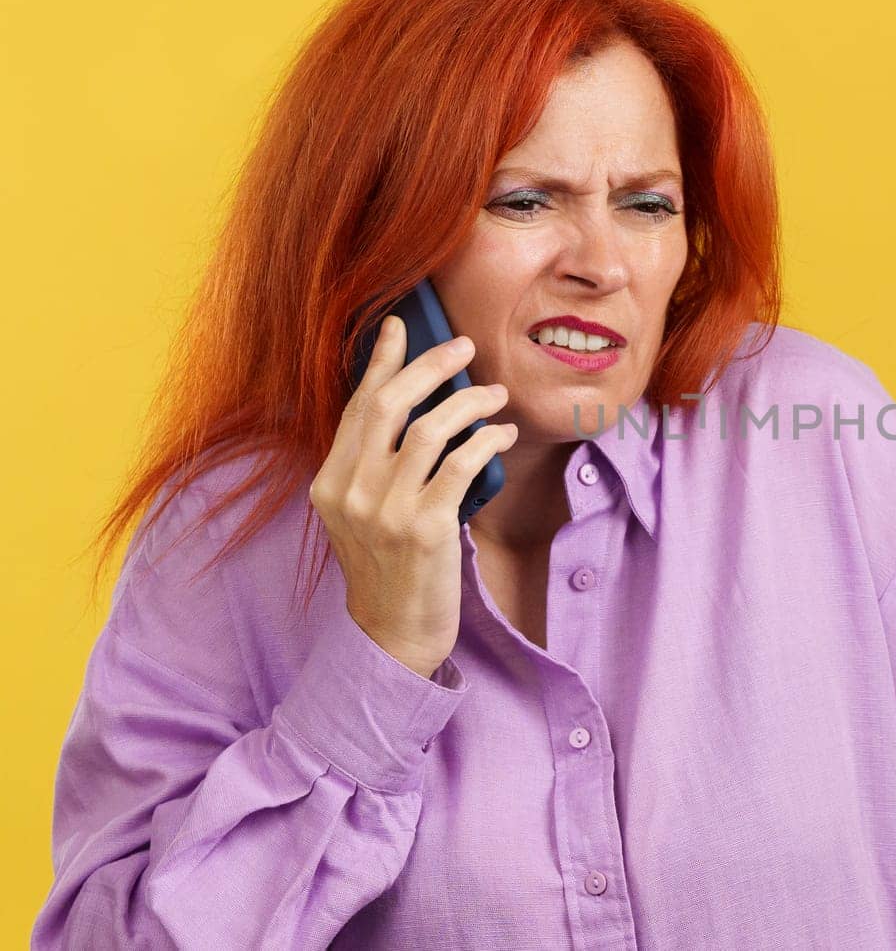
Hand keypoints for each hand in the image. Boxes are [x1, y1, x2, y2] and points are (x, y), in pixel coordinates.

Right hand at [309, 316, 516, 677]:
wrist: (392, 634)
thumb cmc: (389, 568)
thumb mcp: (363, 513)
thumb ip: (374, 466)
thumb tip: (411, 406)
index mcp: (330, 482)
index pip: (357, 406)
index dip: (380, 361)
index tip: (399, 325)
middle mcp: (351, 491)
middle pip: (390, 404)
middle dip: (430, 365)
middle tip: (464, 346)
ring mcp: (386, 510)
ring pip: (431, 428)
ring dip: (470, 401)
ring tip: (495, 394)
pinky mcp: (426, 527)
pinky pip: (462, 463)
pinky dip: (486, 438)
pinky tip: (502, 432)